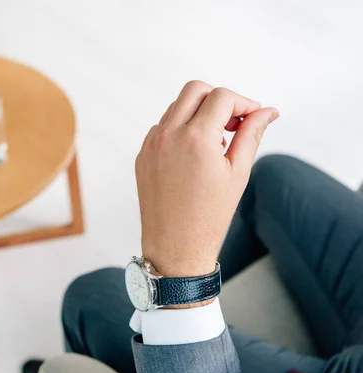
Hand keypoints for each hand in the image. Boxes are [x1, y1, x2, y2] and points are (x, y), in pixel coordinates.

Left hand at [136, 80, 278, 278]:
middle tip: (233, 124)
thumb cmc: (210, 215)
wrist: (175, 247)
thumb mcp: (238, 172)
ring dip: (198, 113)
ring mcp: (151, 145)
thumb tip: (268, 110)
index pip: (222, 97)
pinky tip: (194, 154)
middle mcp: (168, 135)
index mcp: (196, 138)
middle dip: (218, 99)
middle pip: (195, 89)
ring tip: (215, 143)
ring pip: (176, 107)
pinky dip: (180, 129)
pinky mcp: (142, 155)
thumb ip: (252, 134)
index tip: (252, 119)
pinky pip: (162, 127)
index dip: (243, 103)